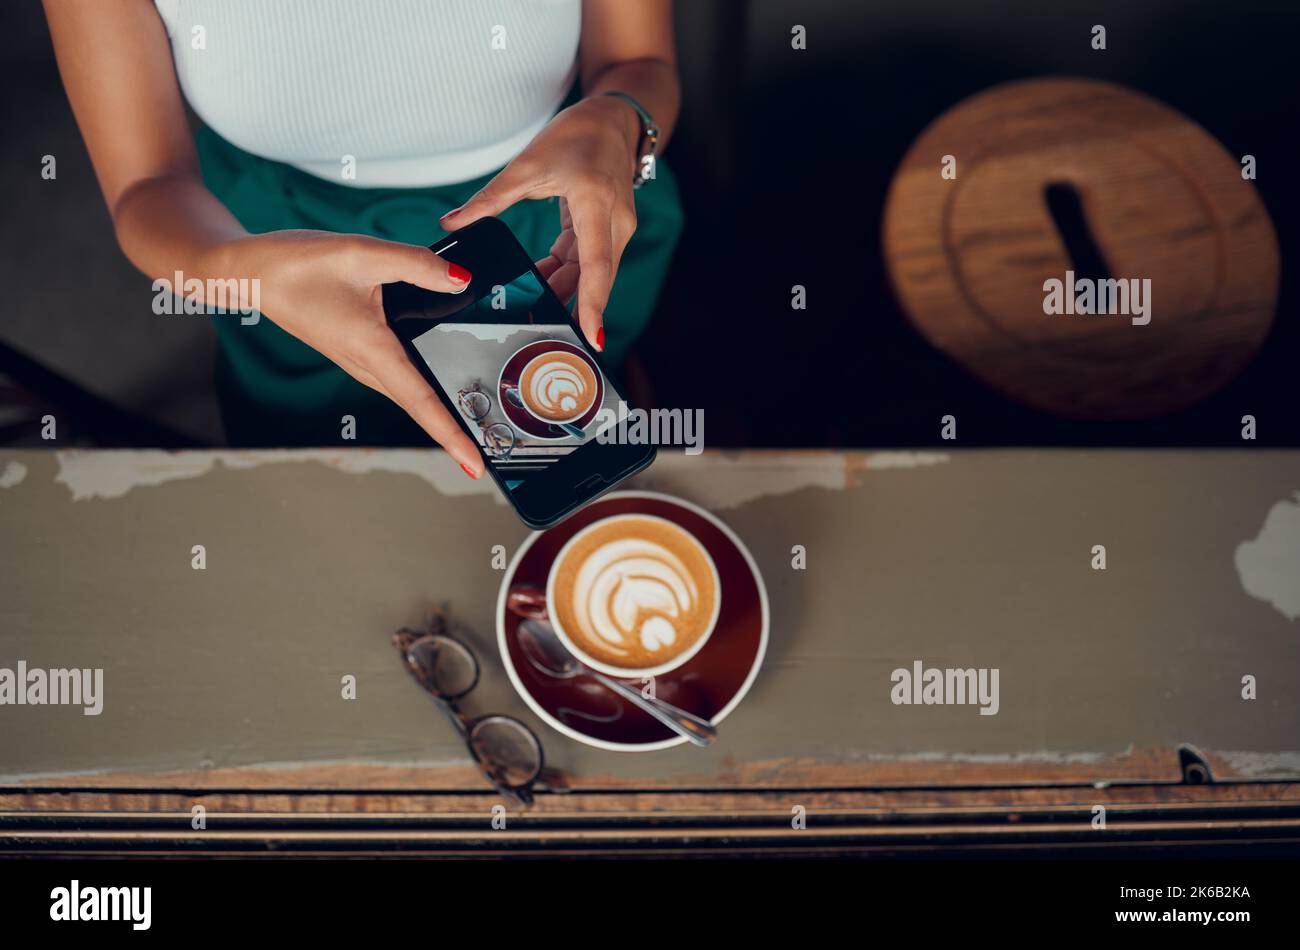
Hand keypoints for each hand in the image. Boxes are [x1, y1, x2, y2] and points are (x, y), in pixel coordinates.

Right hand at [208, 230, 483, 475]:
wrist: (251, 273)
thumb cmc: (297, 264)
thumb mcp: (360, 253)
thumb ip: (416, 265)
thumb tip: (461, 279)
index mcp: (371, 349)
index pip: (420, 402)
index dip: (451, 435)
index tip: (476, 465)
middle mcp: (367, 364)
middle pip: (420, 407)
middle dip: (457, 433)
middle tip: (496, 451)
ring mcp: (361, 362)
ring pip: (410, 393)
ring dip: (442, 412)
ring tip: (482, 426)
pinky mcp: (359, 352)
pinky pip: (400, 376)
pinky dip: (426, 387)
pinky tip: (448, 379)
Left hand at [439, 95, 641, 351]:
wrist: (612, 121)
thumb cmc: (577, 135)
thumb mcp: (527, 164)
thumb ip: (490, 199)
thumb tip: (453, 223)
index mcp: (594, 202)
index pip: (595, 265)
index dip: (592, 304)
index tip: (592, 336)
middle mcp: (614, 222)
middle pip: (593, 278)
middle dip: (568, 305)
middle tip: (534, 327)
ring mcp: (616, 230)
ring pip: (591, 274)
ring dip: (562, 288)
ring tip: (528, 302)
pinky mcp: (609, 233)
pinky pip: (588, 263)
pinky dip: (565, 273)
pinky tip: (540, 279)